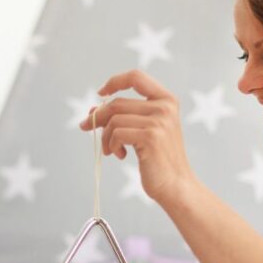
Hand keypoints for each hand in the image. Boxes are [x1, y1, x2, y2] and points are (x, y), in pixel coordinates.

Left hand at [79, 69, 195, 205]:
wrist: (175, 186)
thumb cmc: (158, 160)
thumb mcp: (143, 132)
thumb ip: (124, 116)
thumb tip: (92, 110)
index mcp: (167, 100)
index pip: (136, 77)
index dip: (114, 82)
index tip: (101, 94)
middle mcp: (165, 106)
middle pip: (117, 103)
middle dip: (98, 117)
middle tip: (86, 128)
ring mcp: (159, 121)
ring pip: (114, 119)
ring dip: (105, 137)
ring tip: (112, 151)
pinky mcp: (150, 136)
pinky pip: (116, 133)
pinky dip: (111, 146)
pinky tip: (120, 156)